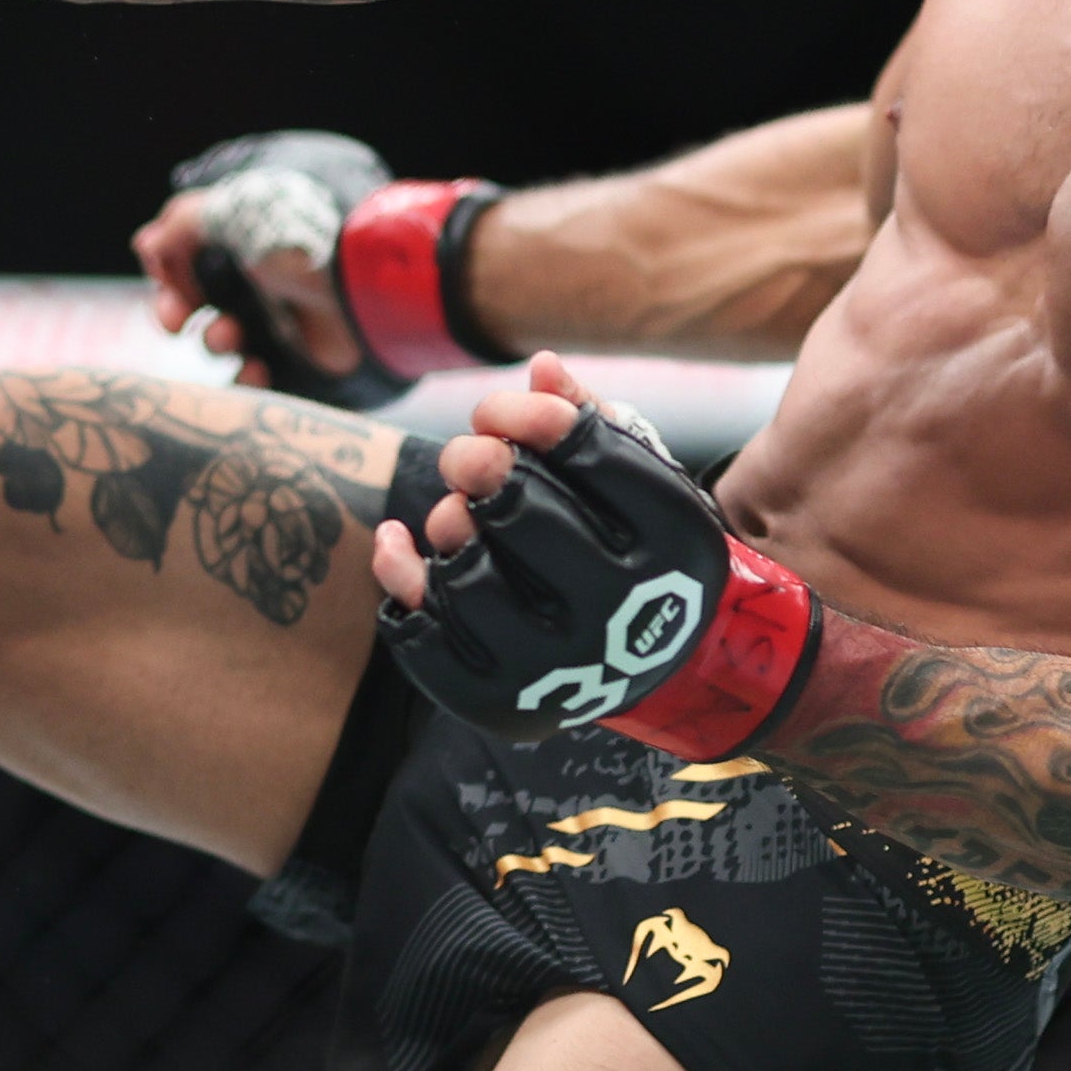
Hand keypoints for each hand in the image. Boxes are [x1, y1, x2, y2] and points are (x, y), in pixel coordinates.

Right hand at [134, 187, 358, 393]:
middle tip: (175, 320)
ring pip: (222, 341)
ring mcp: (280, 322)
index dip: (168, 271)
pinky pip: (256, 382)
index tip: (163, 276)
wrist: (362, 290)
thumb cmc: (299, 242)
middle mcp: (261, 278)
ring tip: (228, 337)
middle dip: (174, 310)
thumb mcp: (236, 212)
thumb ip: (183, 223)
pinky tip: (256, 372)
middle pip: (197, 301)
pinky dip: (246, 381)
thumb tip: (146, 245)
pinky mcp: (299, 363)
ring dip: (215, 340)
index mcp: (247, 239)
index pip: (190, 257)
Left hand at [372, 354, 819, 755]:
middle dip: (475, 461)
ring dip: (447, 521)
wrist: (651, 664)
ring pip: (464, 569)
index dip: (528, 415)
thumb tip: (540, 367)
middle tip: (471, 456)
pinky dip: (397, 575)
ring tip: (458, 513)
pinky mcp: (500, 703)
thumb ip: (592, 418)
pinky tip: (402, 542)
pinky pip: (419, 631)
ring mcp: (559, 666)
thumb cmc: (633, 546)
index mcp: (672, 537)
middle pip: (516, 506)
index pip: (588, 449)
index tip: (500, 411)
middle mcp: (622, 609)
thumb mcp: (639, 480)